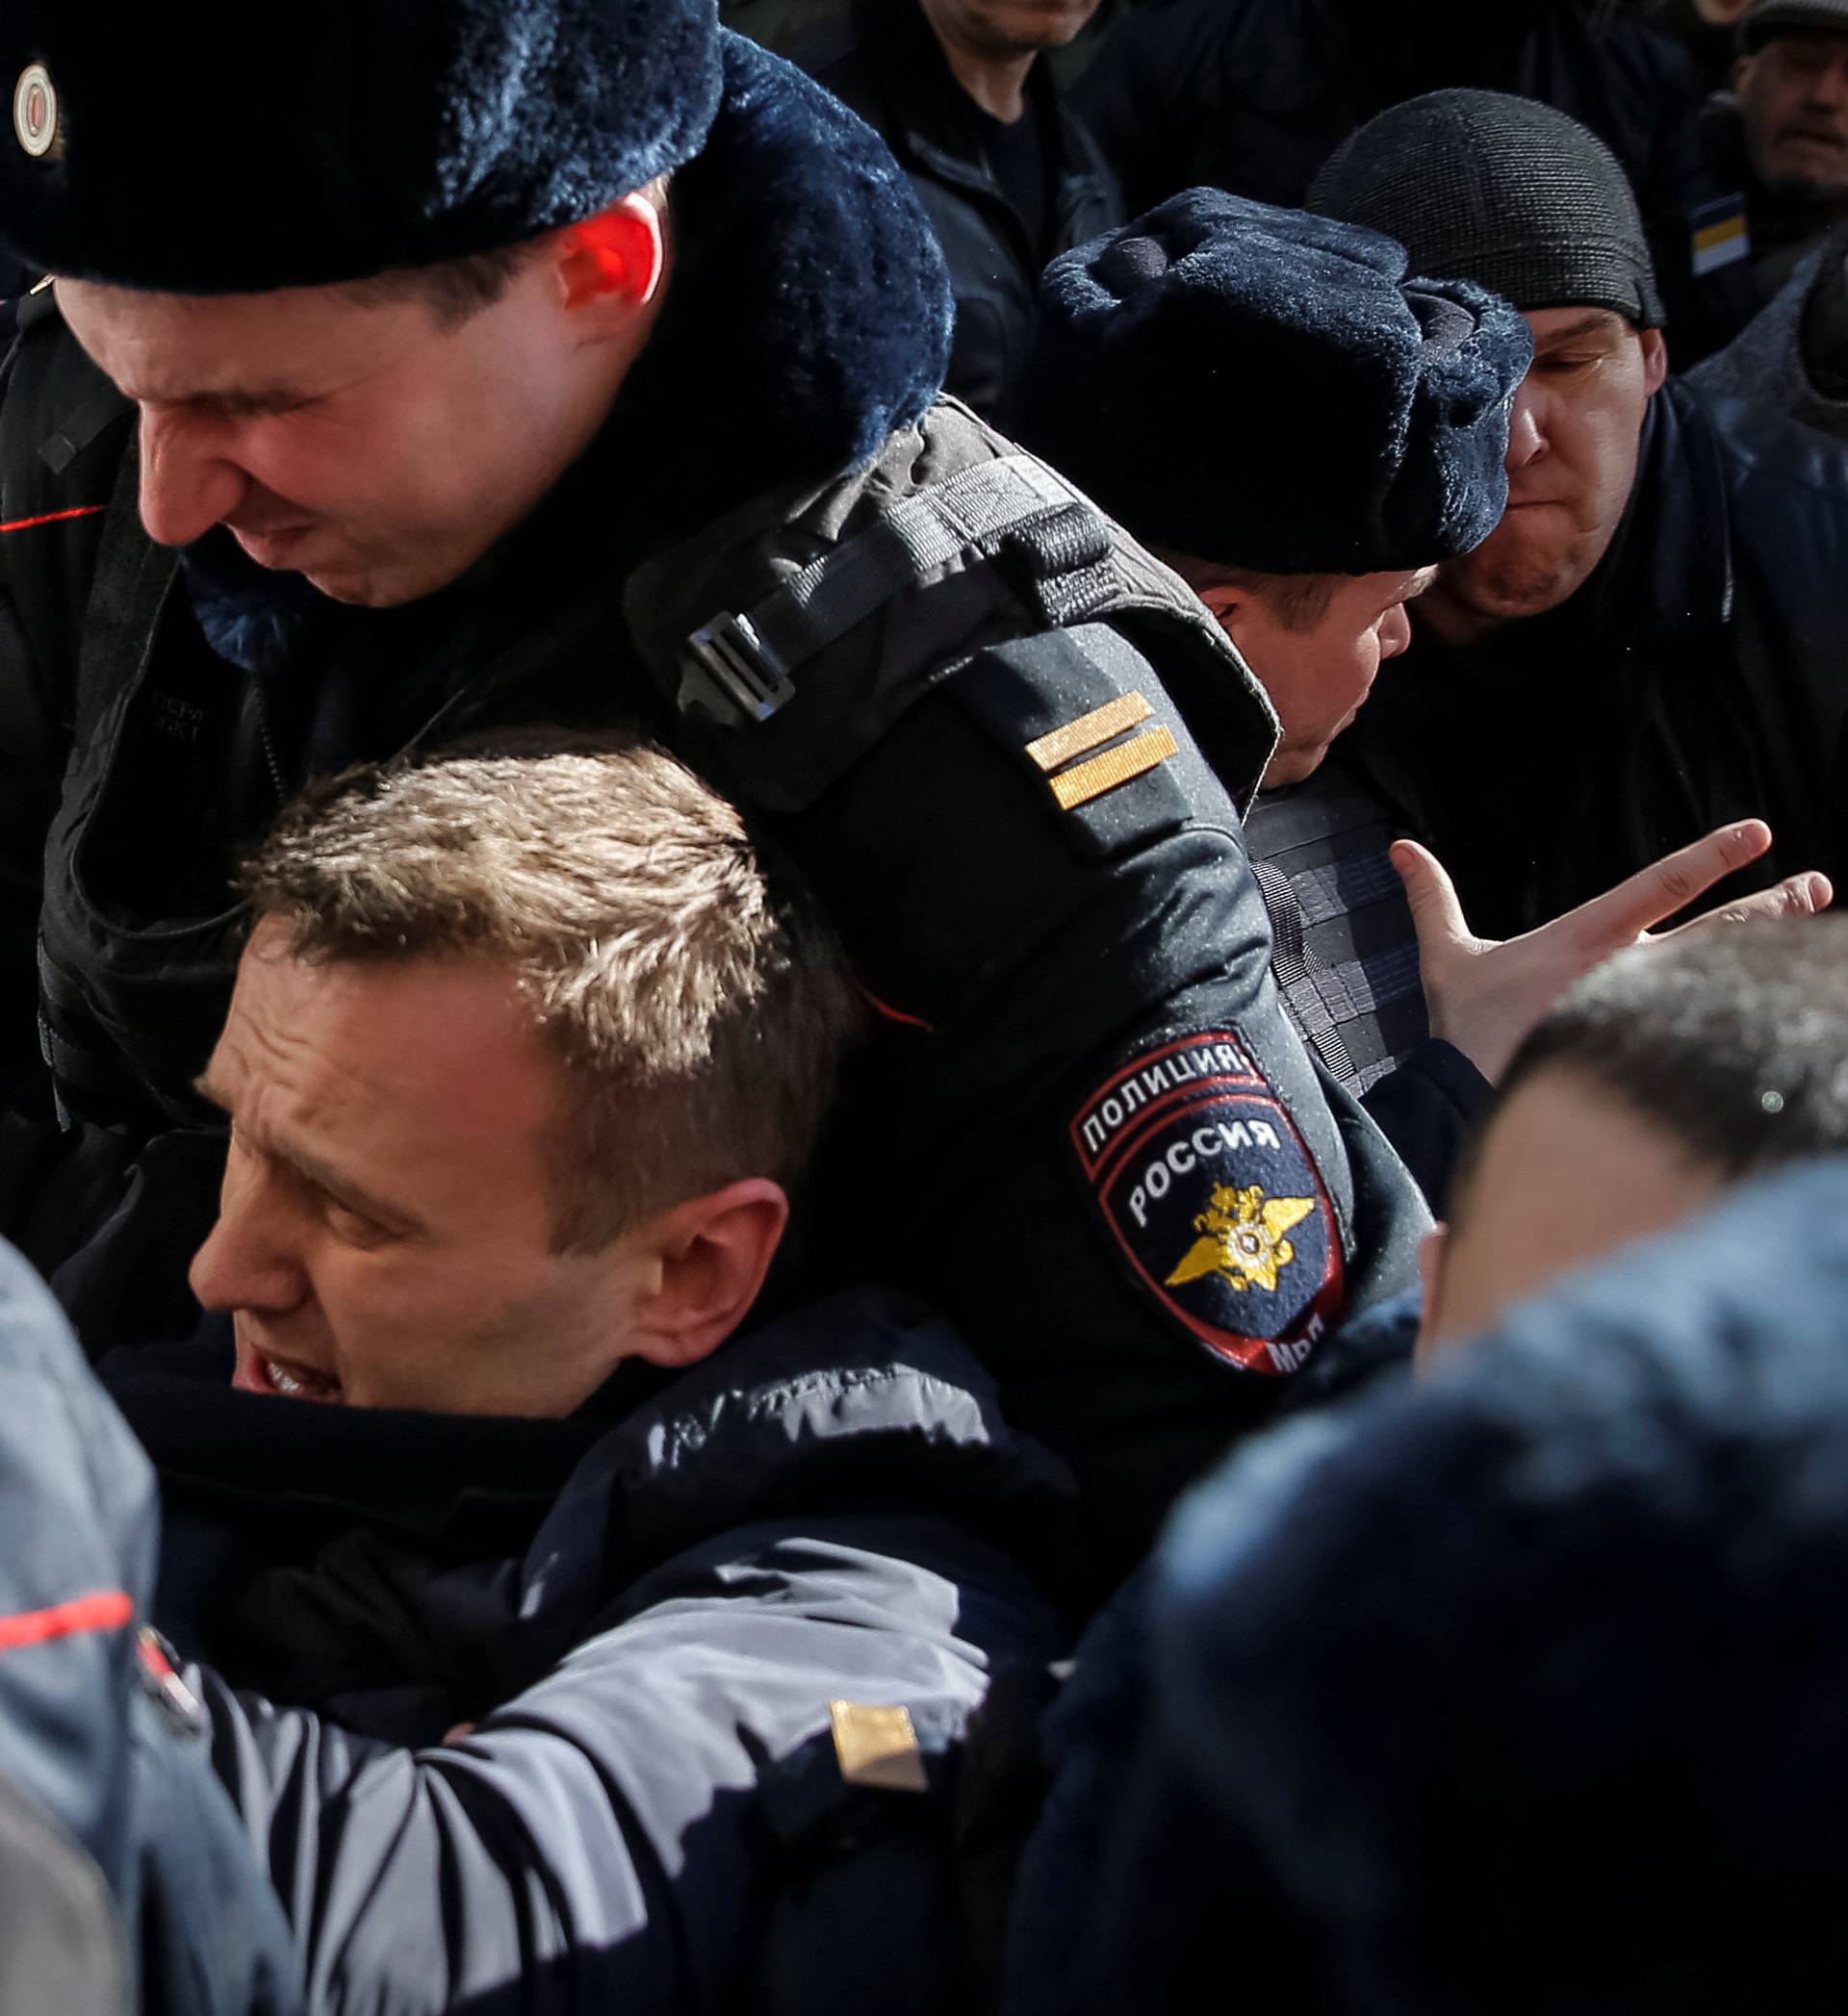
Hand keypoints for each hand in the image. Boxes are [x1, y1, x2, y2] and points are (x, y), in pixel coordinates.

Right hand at [1391, 819, 1832, 1082]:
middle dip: (1769, 905)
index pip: (1661, 886)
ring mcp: (1641, 1014)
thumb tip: (1401, 848)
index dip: (1713, 857)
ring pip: (1724, 972)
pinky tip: (1779, 994)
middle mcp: (1624, 971)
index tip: (1758, 835)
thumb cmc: (1464, 1030)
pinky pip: (1709, 1023)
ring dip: (1771, 943)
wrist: (1468, 1100)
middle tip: (1813, 885)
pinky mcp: (1646, 1051)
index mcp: (1585, 939)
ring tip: (1811, 914)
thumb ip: (1431, 898)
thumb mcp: (1447, 958)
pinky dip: (1748, 1005)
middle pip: (1716, 931)